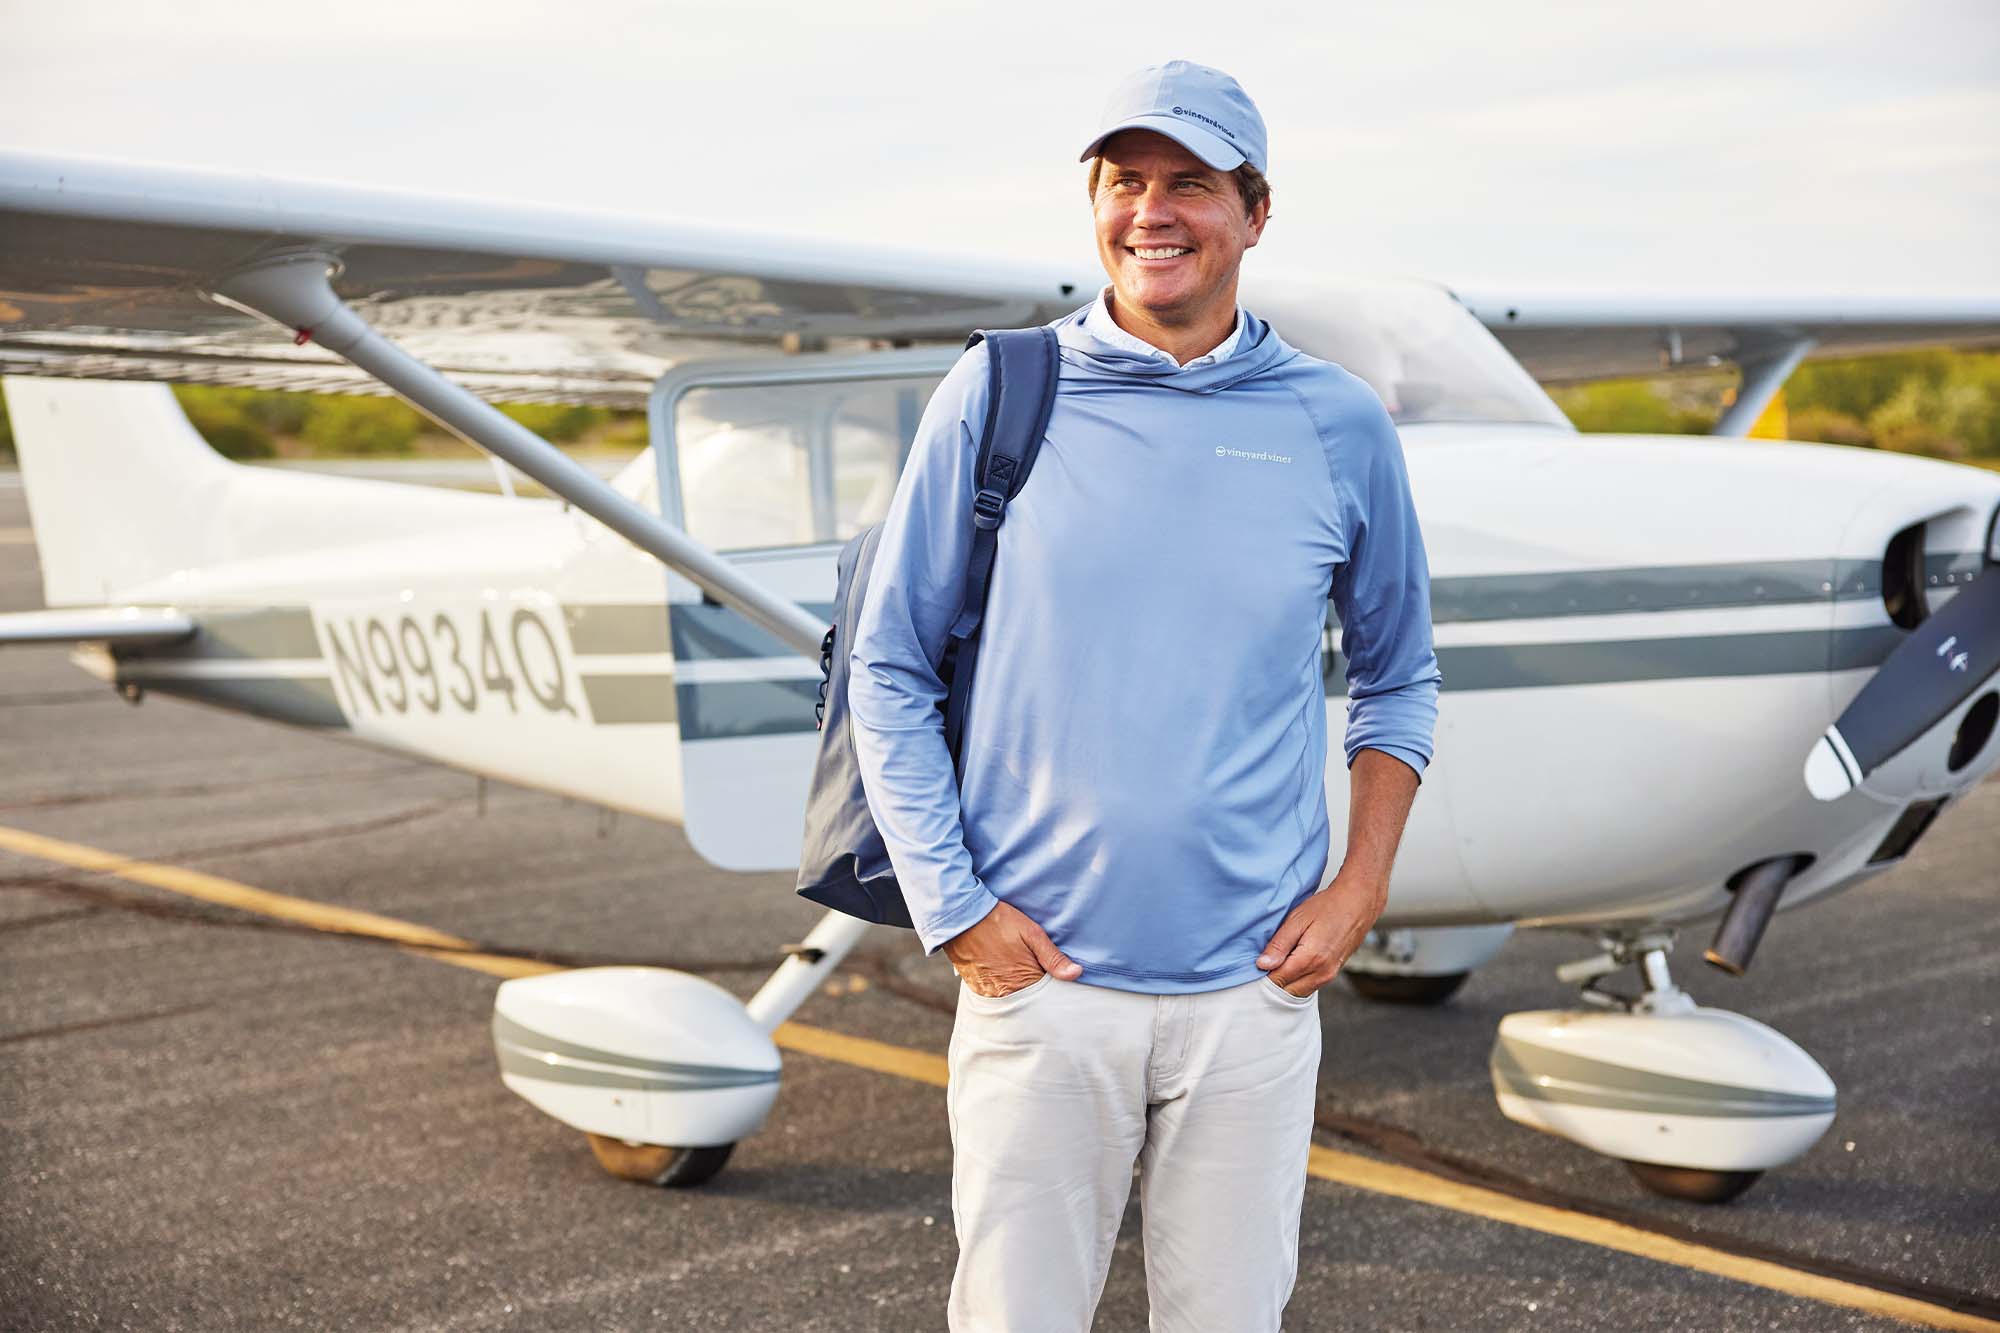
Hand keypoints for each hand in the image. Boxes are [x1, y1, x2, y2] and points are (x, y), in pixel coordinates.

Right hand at [943, 901, 1081, 996]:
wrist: (961, 916)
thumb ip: (1053, 957)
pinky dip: (1003, 990)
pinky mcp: (976, 989)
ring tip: (1019, 971)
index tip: (1057, 980)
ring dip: (1020, 991)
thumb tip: (1076, 974)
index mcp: (1023, 980)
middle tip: (1037, 972)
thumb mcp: (1031, 933)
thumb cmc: (998, 921)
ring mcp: (988, 993)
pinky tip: (1006, 975)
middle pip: (1029, 1001)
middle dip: (1037, 992)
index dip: (1054, 987)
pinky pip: (996, 998)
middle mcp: (1005, 993)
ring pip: (1013, 1001)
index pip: (1046, 996)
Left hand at [1256, 875, 1388, 996]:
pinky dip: (1298, 980)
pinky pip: (1310, 985)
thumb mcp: (1297, 920)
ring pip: (1299, 991)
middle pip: (1287, 991)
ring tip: (1279, 961)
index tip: (1254, 965)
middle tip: (1264, 964)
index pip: (1277, 980)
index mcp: (1310, 959)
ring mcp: (1329, 975)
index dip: (1263, 974)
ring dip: (1286, 982)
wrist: (1358, 903)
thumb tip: (1262, 965)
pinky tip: (1293, 962)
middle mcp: (1322, 972)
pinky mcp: (1333, 973)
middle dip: (1273, 981)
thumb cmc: (1328, 907)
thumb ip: (1279, 945)